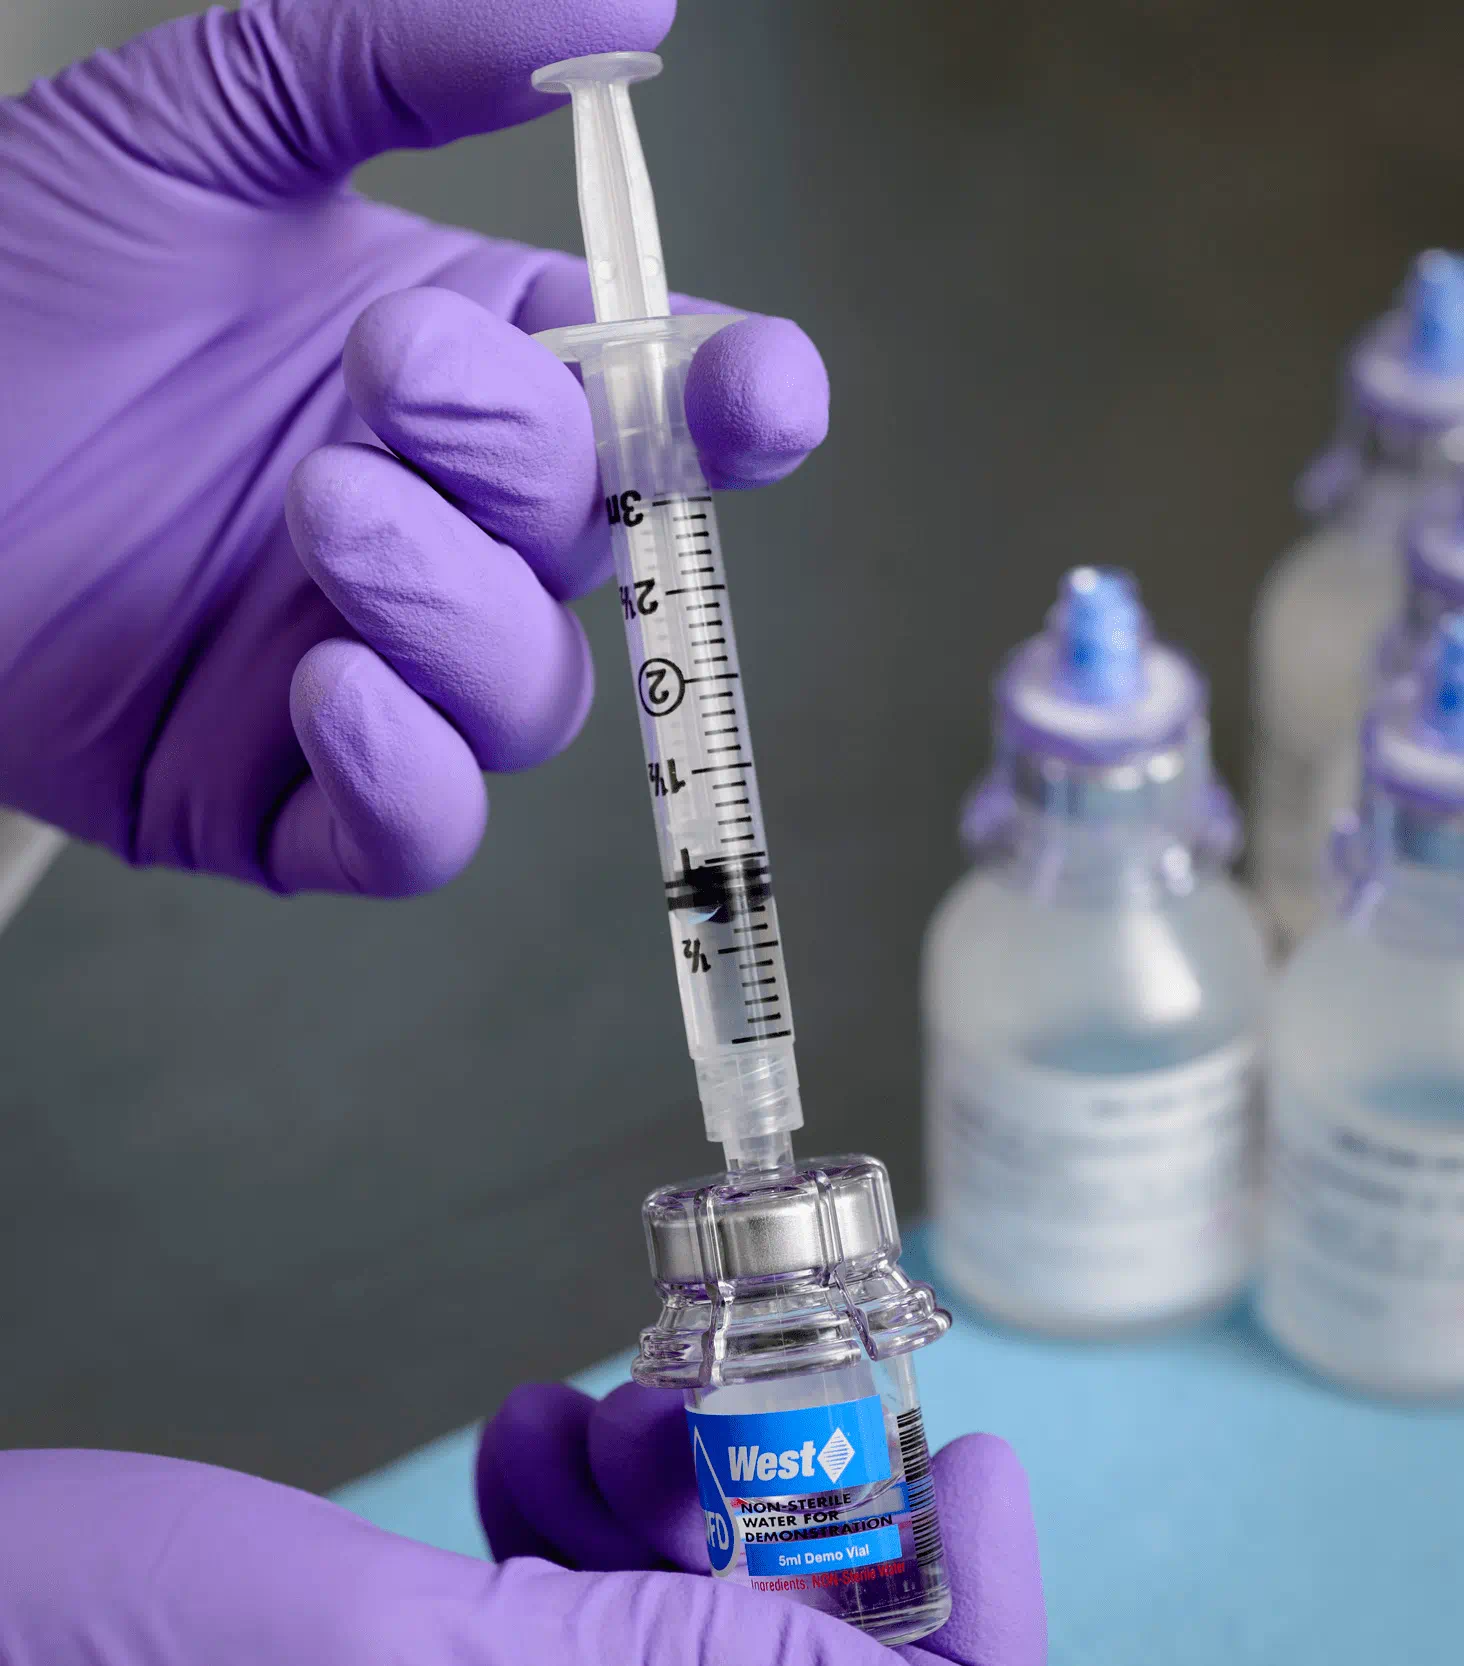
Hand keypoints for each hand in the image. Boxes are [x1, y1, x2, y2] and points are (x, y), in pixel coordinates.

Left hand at [0, 0, 826, 893]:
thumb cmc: (23, 272)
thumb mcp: (216, 122)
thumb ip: (409, 53)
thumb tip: (626, 7)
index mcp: (477, 387)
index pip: (661, 417)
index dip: (736, 413)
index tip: (757, 394)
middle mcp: (451, 537)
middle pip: (595, 545)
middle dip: (522, 462)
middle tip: (393, 376)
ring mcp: (379, 674)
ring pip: (527, 695)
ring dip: (458, 609)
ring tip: (328, 510)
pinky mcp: (281, 799)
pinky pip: (416, 832)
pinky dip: (405, 774)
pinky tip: (324, 683)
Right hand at [0, 1415, 1039, 1665]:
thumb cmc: (129, 1645)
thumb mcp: (405, 1658)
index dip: (983, 1636)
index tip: (982, 1472)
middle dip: (790, 1529)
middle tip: (730, 1403)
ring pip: (693, 1621)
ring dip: (665, 1500)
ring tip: (586, 1418)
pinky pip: (593, 1607)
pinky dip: (580, 1508)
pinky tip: (530, 1439)